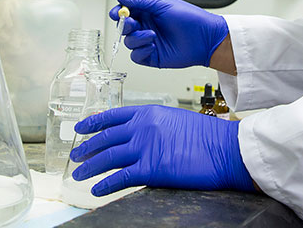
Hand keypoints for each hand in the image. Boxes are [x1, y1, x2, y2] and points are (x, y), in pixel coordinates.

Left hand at [69, 105, 254, 195]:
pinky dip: (105, 185)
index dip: (94, 123)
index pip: (113, 116)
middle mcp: (142, 127)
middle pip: (106, 138)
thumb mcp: (176, 120)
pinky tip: (97, 190)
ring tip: (80, 174)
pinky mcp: (150, 169)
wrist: (225, 149)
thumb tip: (140, 136)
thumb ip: (155, 125)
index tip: (82, 128)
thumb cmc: (209, 136)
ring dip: (89, 167)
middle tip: (77, 154)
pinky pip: (119, 178)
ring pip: (107, 157)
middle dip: (87, 147)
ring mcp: (145, 147)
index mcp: (149, 112)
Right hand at [110, 0, 228, 68]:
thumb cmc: (191, 19)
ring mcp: (149, 42)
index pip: (127, 12)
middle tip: (133, 23)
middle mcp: (147, 27)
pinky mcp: (152, 57)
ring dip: (137, 38)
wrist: (205, 38)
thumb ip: (140, 1)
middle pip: (125, 28)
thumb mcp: (163, 5)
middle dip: (125, 25)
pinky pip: (137, 56)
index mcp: (149, 13)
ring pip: (129, 42)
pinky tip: (152, 45)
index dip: (119, 12)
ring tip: (152, 35)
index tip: (117, 12)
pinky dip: (141, 51)